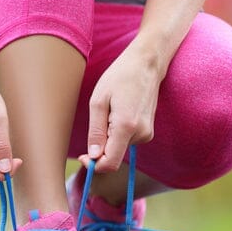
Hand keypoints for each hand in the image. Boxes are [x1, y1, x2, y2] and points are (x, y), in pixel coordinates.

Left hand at [78, 40, 163, 173]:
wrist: (145, 64)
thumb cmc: (119, 77)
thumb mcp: (98, 102)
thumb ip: (96, 132)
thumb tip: (93, 156)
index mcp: (126, 127)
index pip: (110, 163)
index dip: (94, 165)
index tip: (83, 157)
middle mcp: (141, 134)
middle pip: (114, 156)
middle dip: (100, 148)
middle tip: (95, 122)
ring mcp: (147, 133)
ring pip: (120, 148)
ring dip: (109, 137)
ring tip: (110, 111)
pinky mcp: (148, 131)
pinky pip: (127, 140)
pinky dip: (117, 132)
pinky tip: (118, 112)